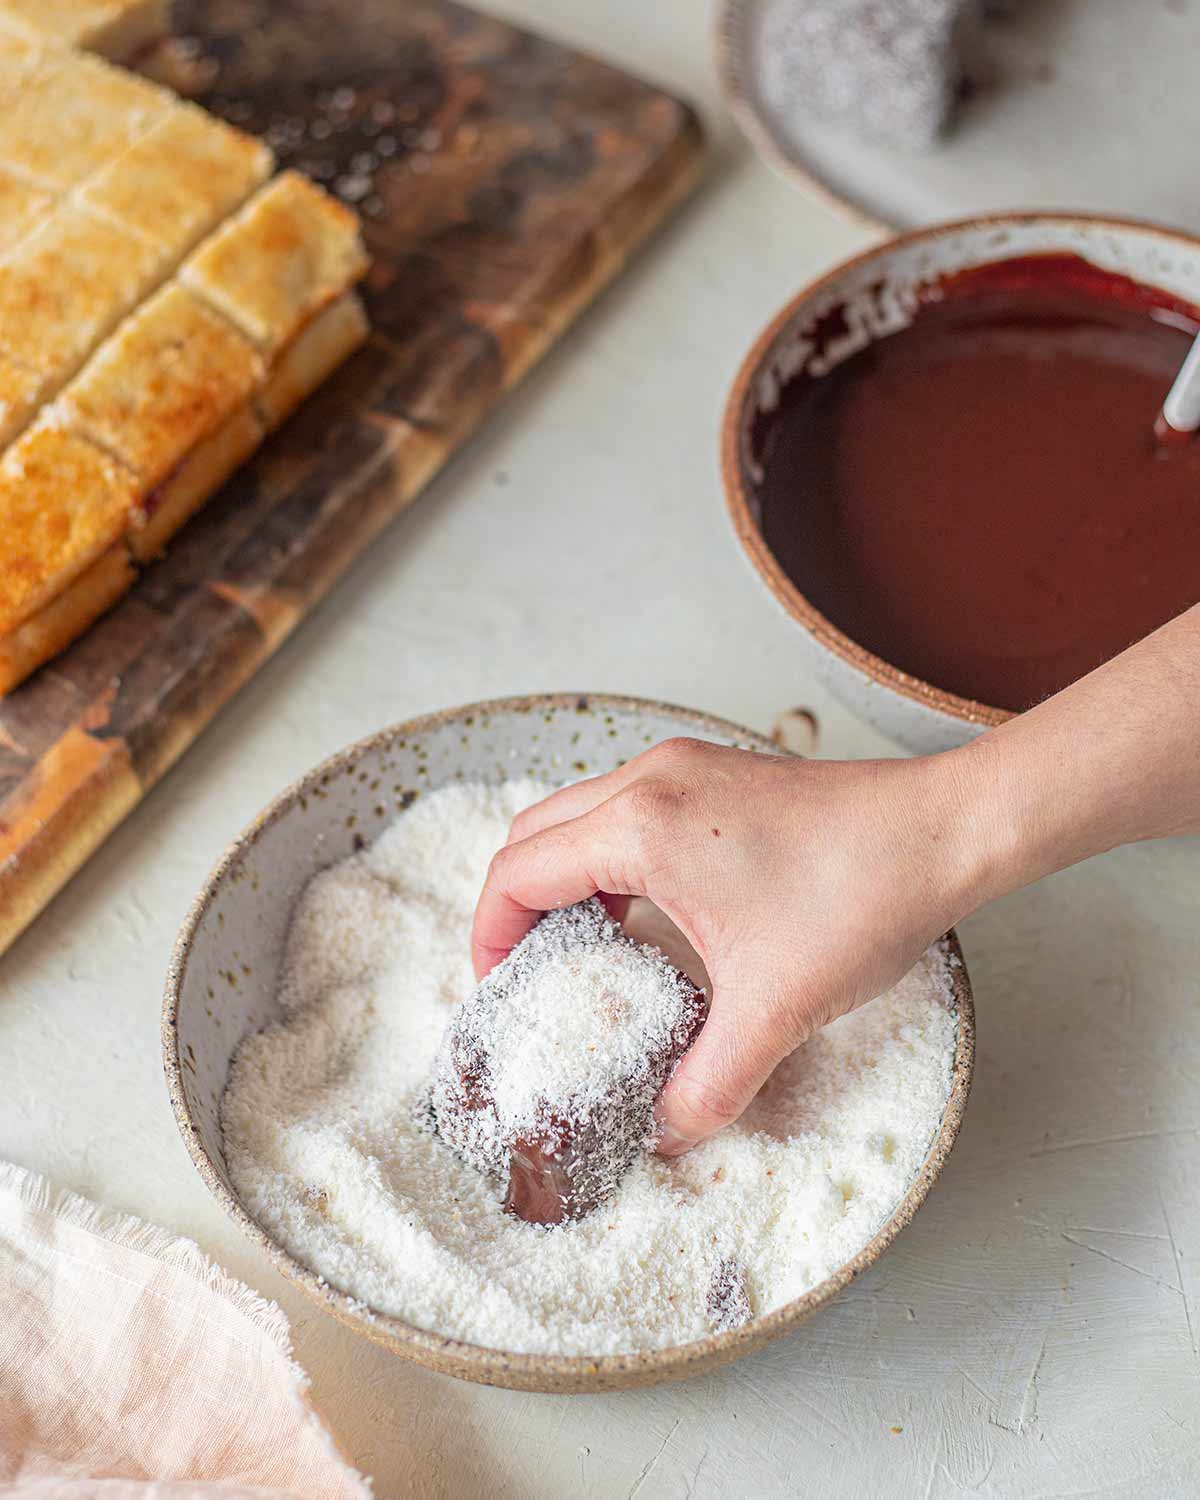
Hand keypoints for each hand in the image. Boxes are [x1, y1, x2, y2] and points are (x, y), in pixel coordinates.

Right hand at [471, 737, 979, 1153]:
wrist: (946, 831)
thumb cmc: (861, 898)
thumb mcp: (773, 1011)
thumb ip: (706, 1085)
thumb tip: (666, 1135)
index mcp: (640, 826)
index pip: (518, 872)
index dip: (491, 935)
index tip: (497, 988)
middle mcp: (649, 780)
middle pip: (533, 832)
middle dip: (513, 903)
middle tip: (525, 971)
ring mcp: (685, 767)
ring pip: (579, 812)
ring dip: (561, 875)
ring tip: (578, 947)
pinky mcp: (716, 772)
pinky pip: (626, 807)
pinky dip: (607, 855)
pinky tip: (643, 913)